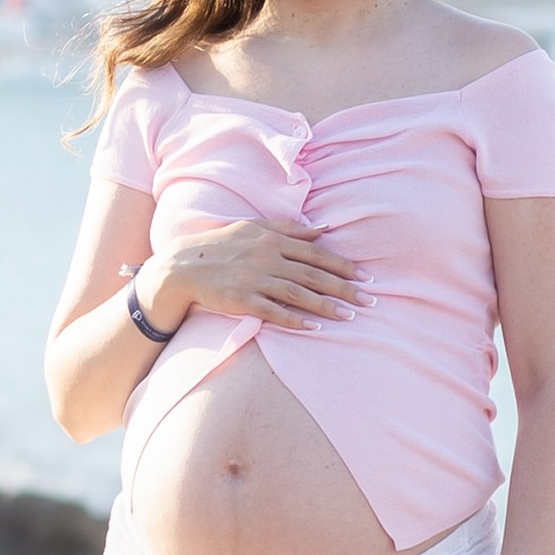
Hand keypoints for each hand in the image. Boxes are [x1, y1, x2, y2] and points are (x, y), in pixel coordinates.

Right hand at [144, 220, 361, 333]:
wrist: (183, 265)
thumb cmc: (222, 245)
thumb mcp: (254, 227)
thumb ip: (290, 228)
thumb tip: (324, 229)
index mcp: (272, 238)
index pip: (316, 253)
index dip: (342, 266)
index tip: (366, 277)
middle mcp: (267, 257)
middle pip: (313, 274)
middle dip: (344, 288)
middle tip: (370, 300)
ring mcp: (255, 279)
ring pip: (298, 293)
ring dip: (326, 305)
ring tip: (350, 316)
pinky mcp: (242, 299)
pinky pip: (273, 311)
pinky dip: (294, 319)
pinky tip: (314, 327)